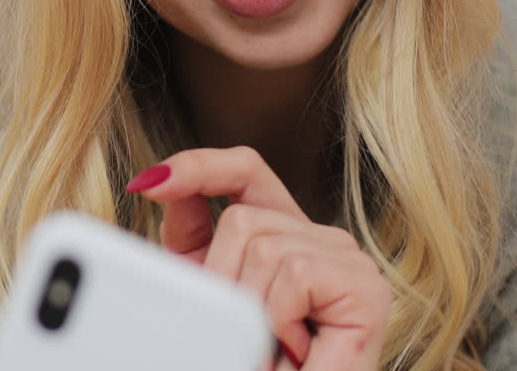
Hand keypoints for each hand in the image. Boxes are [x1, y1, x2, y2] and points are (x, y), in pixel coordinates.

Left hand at [126, 146, 390, 370]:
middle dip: (220, 279)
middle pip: (244, 216)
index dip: (200, 166)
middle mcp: (320, 237)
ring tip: (267, 346)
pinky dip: (279, 319)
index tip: (151, 185)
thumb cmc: (247, 360)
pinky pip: (296, 273)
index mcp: (284, 232)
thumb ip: (190, 235)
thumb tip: (161, 183)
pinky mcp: (365, 288)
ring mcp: (347, 260)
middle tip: (238, 331)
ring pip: (264, 246)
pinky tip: (292, 347)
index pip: (245, 170)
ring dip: (249, 310)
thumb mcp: (206, 289)